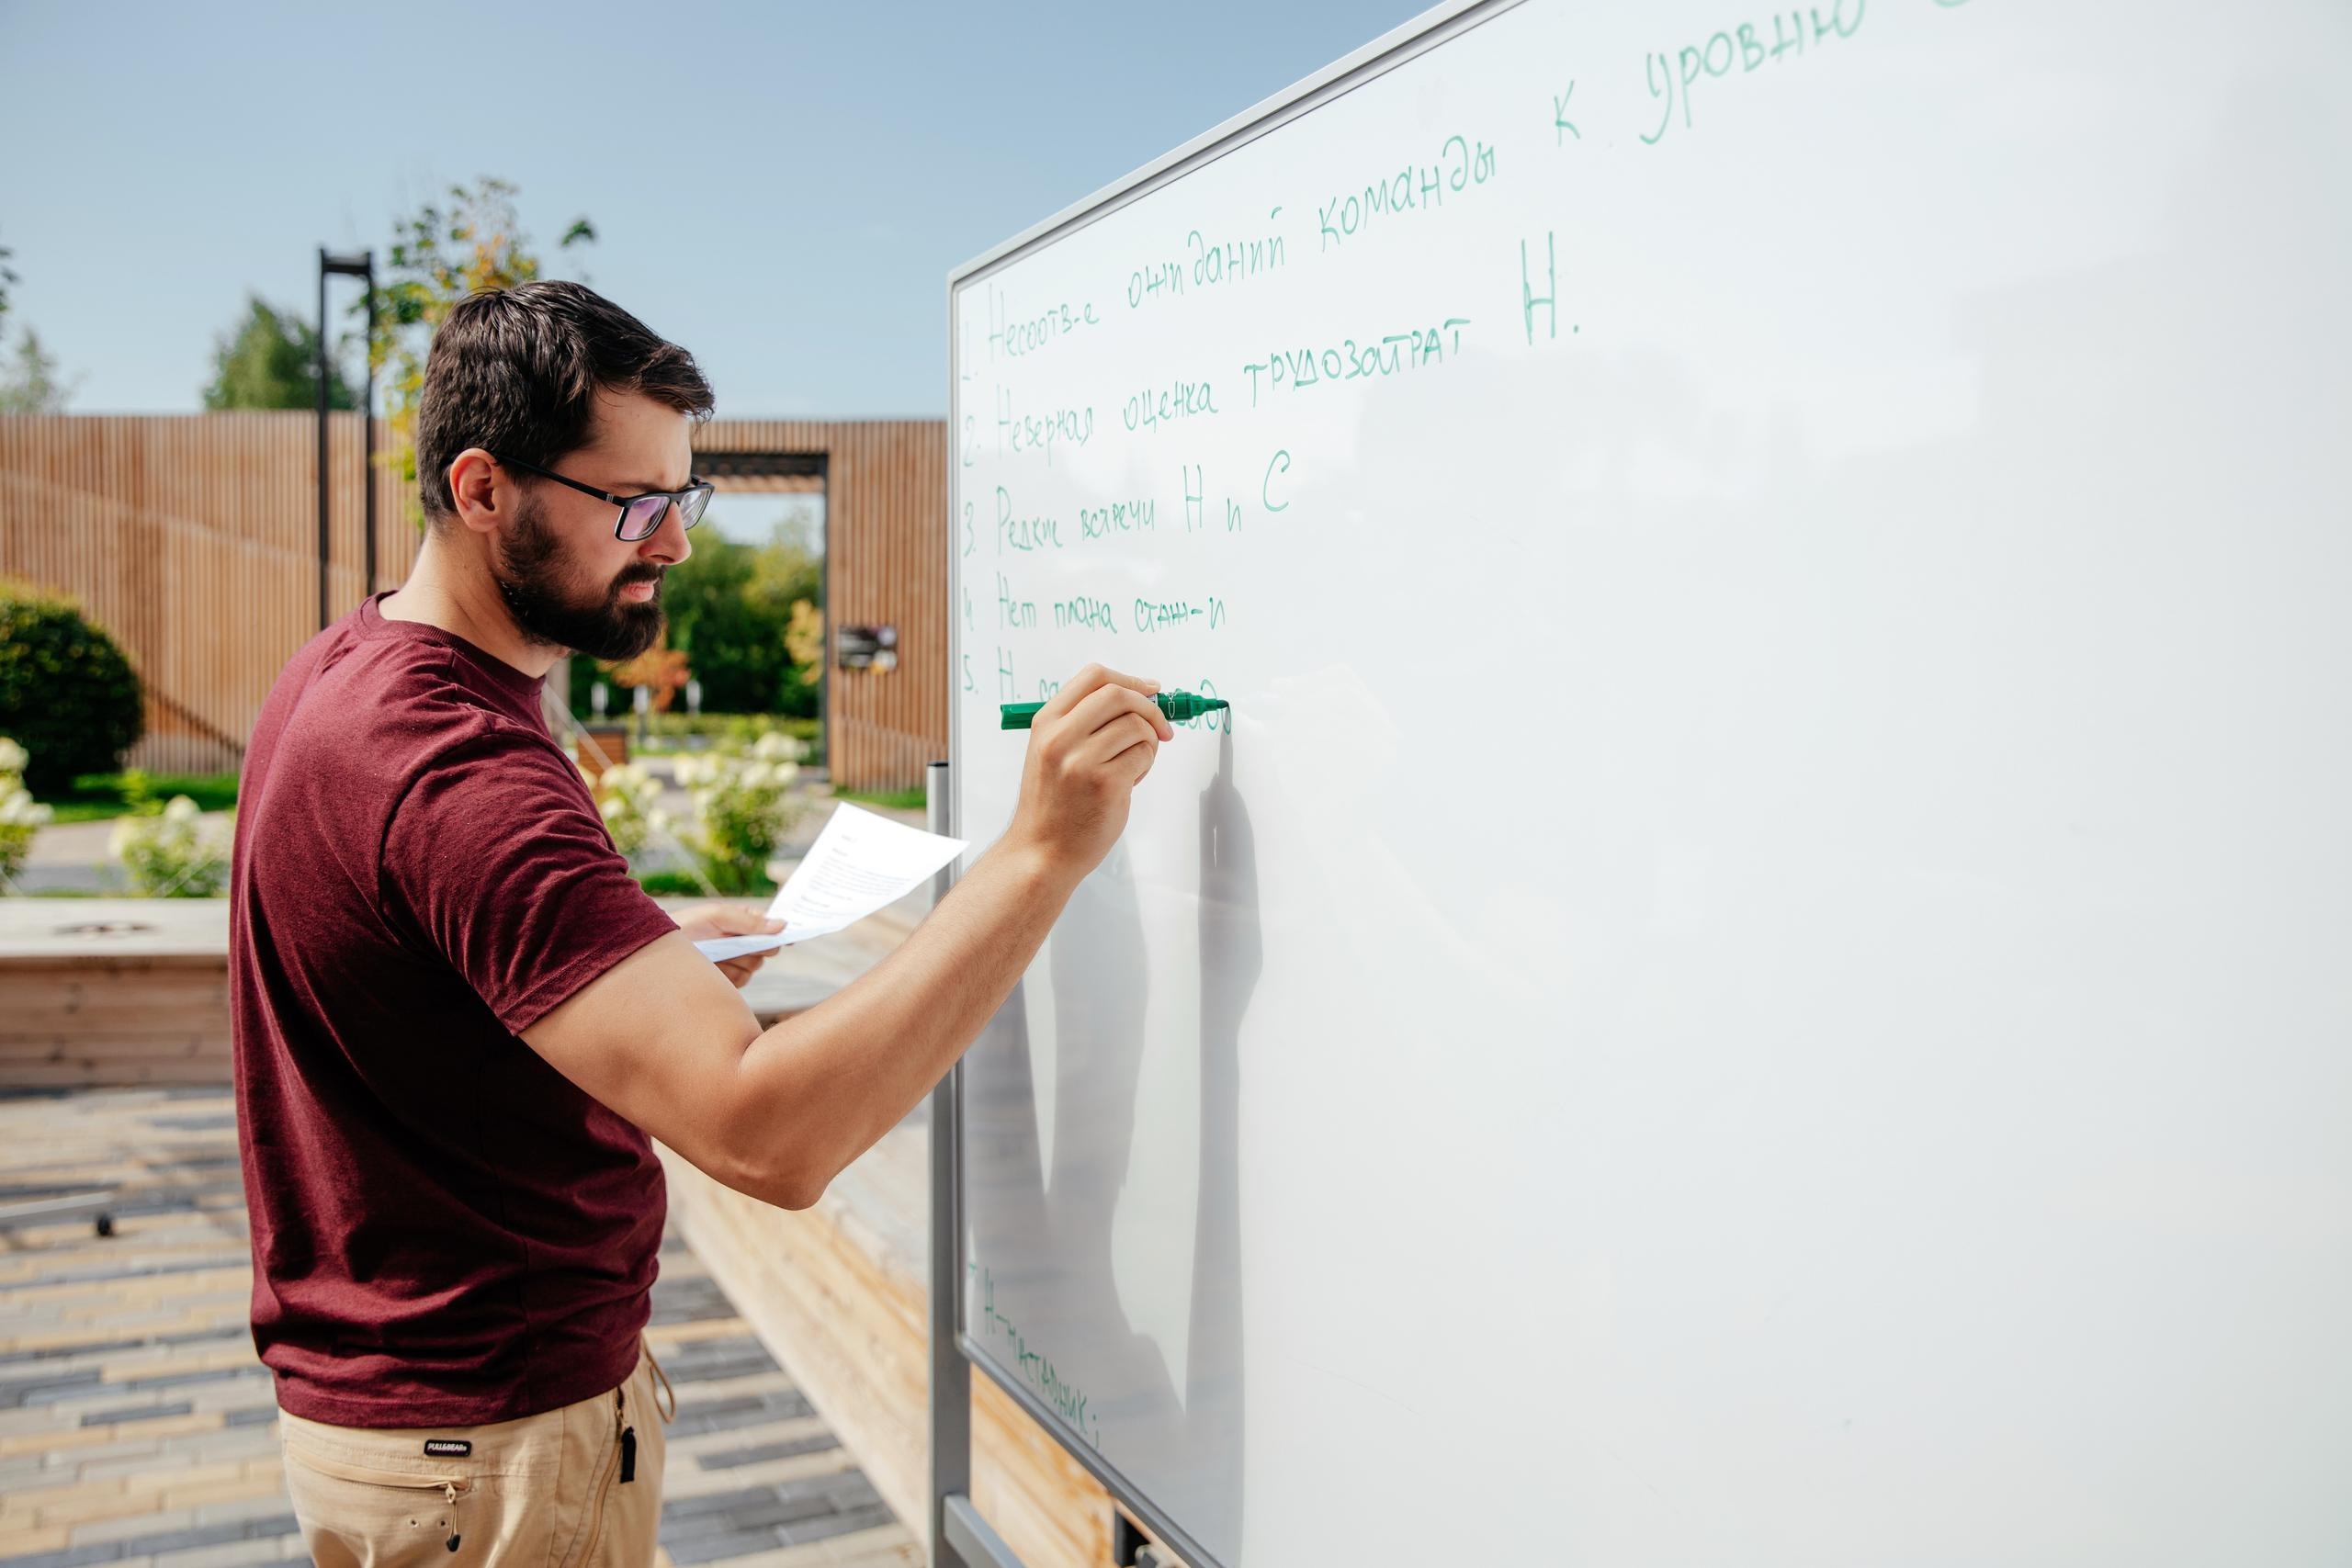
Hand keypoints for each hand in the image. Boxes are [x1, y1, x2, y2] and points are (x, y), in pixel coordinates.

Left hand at [676, 904, 786, 988]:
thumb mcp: (717, 916)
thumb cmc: (686, 925)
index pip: (771, 925)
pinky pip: (742, 980)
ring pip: (755, 965)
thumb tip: (783, 924)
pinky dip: (730, 975)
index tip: (789, 936)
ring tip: (716, 954)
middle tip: (737, 944)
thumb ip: (750, 921)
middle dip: (756, 947)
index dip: (780, 931)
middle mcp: (743, 941)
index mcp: (743, 920)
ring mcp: (736, 960)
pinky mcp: (728, 980)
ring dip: (739, 961)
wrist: (658, 952)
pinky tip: (714, 968)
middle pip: (768, 948)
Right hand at [1004, 664, 1171, 881]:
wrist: (1042, 851)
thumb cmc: (1053, 804)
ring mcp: (1082, 760)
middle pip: (1119, 695)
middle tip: (1161, 728)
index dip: (1129, 679)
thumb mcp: (1051, 751)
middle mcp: (1060, 737)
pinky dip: (1145, 765)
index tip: (1151, 690)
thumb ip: (1084, 722)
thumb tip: (1138, 696)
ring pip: (1138, 726)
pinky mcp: (1105, 783)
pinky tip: (1129, 781)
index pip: (1093, 677)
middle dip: (1149, 708)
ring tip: (1132, 765)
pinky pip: (1144, 755)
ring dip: (1148, 743)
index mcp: (1047, 722)